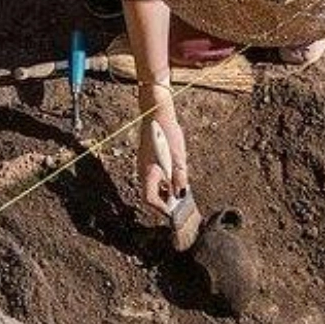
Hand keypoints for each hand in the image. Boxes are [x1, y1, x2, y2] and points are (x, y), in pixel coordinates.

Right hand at [137, 82, 188, 215]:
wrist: (156, 113)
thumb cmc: (167, 133)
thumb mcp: (178, 157)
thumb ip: (180, 177)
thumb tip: (181, 194)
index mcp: (149, 173)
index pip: (150, 200)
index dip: (162, 208)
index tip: (174, 211)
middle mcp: (142, 171)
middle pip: (150, 195)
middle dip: (163, 201)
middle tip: (178, 203)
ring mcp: (142, 164)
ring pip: (151, 185)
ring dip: (163, 191)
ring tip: (178, 189)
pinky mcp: (146, 159)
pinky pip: (152, 176)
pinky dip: (161, 181)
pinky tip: (173, 176)